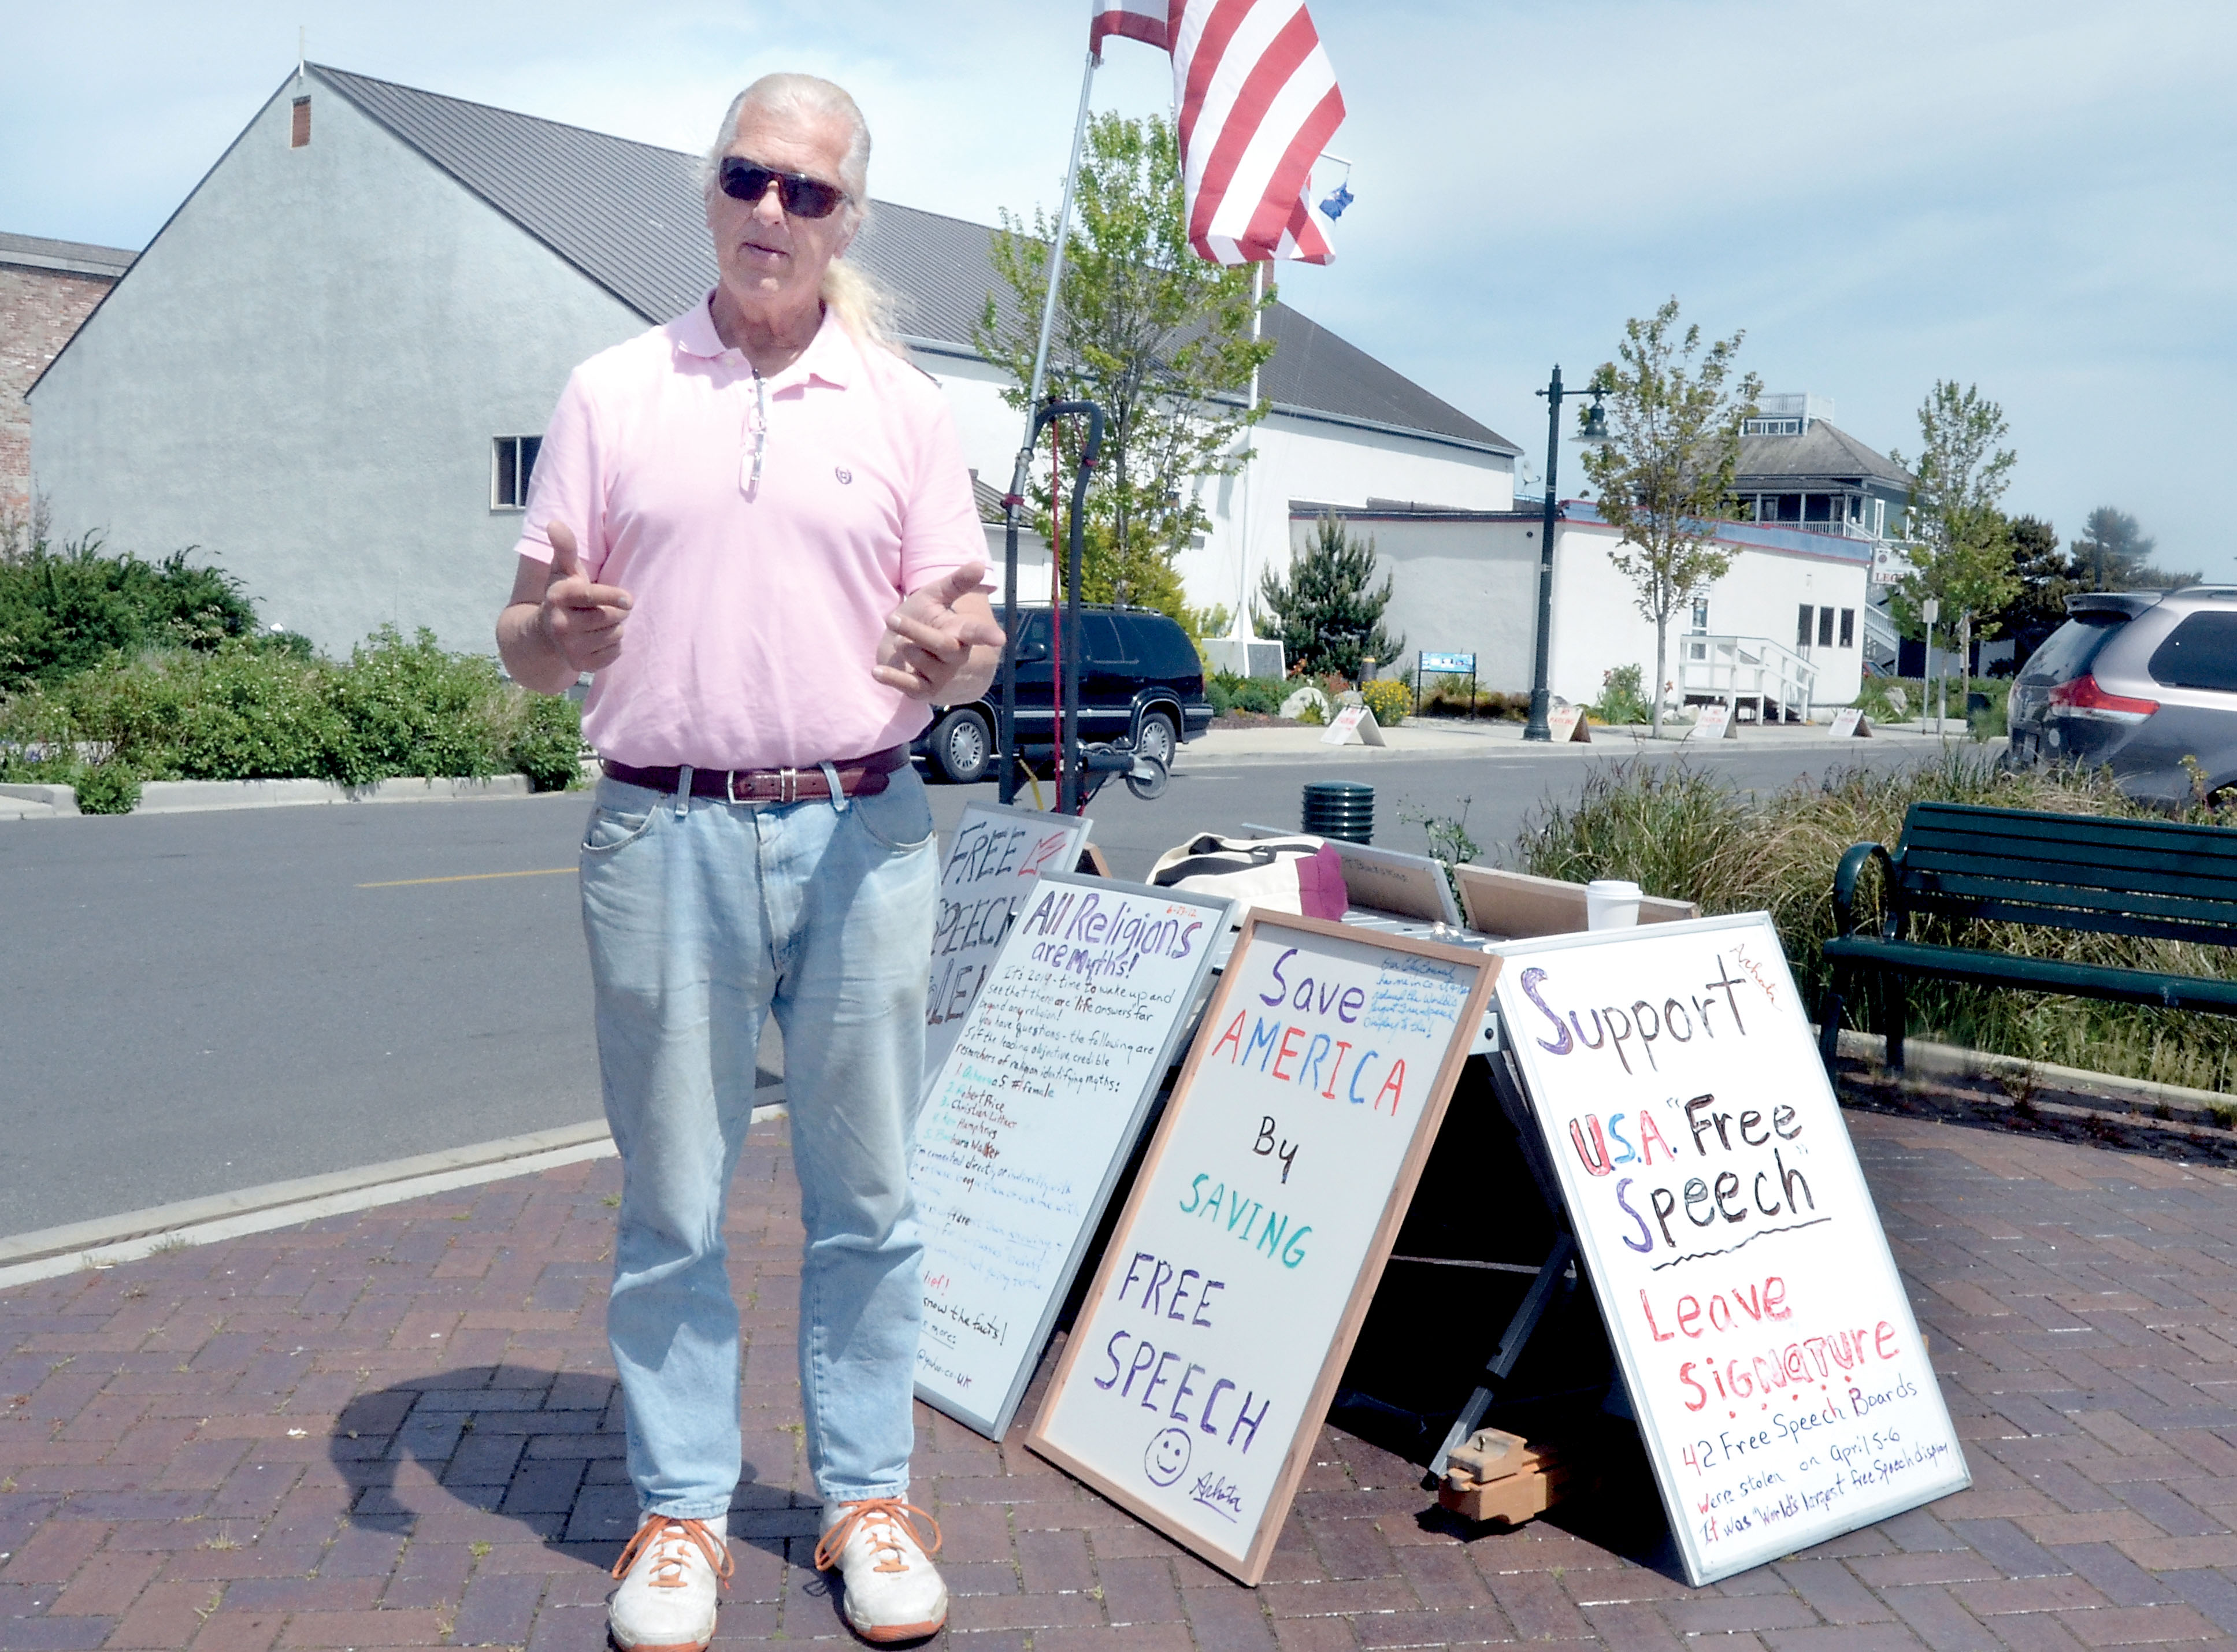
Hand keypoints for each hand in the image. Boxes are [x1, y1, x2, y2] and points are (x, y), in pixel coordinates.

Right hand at [537, 522, 632, 673]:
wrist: (544, 634)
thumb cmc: (563, 595)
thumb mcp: (562, 571)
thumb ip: (565, 547)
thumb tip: (554, 523)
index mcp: (558, 597)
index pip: (591, 597)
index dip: (613, 597)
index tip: (629, 600)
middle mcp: (560, 625)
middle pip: (611, 617)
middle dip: (616, 610)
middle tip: (606, 607)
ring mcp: (569, 648)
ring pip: (615, 635)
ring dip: (615, 627)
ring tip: (599, 622)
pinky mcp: (580, 666)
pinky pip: (615, 653)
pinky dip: (613, 645)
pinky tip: (598, 638)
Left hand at [874, 562, 1005, 700]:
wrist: (904, 648)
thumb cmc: (924, 618)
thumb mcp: (936, 596)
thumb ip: (956, 582)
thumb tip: (979, 564)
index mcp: (962, 632)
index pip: (978, 633)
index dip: (988, 635)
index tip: (999, 638)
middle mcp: (956, 656)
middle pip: (942, 645)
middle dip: (915, 630)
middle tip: (893, 618)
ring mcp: (941, 675)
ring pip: (921, 660)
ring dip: (903, 646)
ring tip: (900, 642)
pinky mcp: (923, 690)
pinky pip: (908, 686)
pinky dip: (892, 677)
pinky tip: (877, 671)